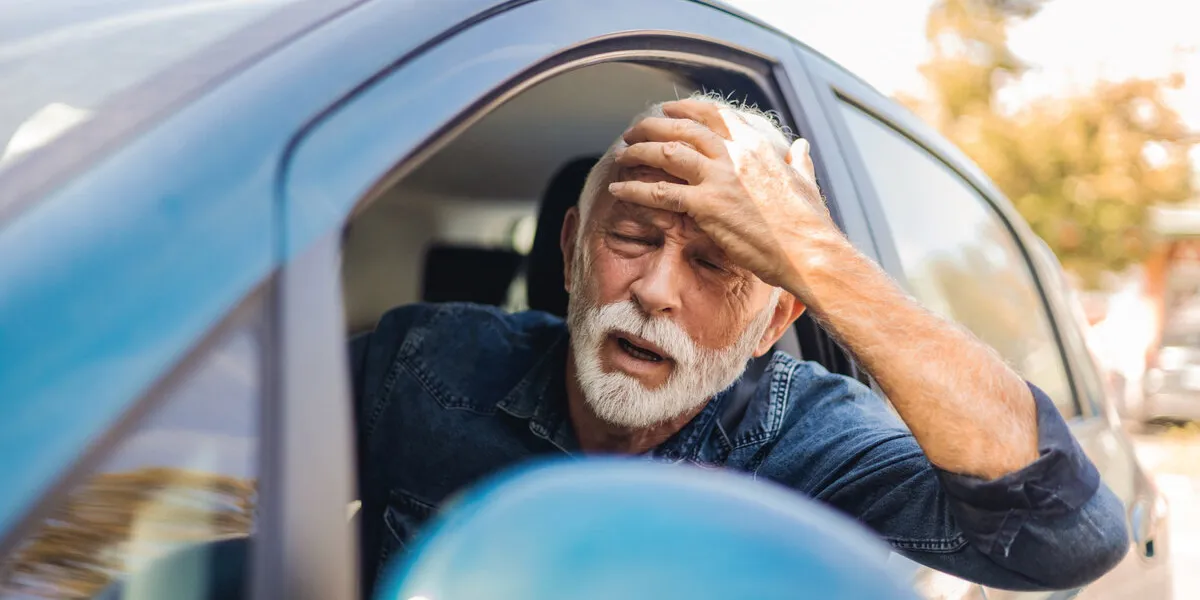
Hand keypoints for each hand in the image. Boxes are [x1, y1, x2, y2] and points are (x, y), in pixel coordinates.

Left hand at [608, 99, 842, 292]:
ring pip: (667, 153)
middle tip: (634, 131)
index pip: (715, 116)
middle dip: (653, 126)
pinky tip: (618, 189)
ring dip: (639, 151)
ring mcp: (718, 178)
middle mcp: (735, 155)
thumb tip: (801, 145)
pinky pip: (660, 192)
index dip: (687, 110)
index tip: (669, 110)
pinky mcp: (706, 205)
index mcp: (757, 147)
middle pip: (683, 129)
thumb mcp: (805, 181)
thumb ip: (799, 160)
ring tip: (622, 154)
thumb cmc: (809, 224)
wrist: (807, 251)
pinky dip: (635, 188)